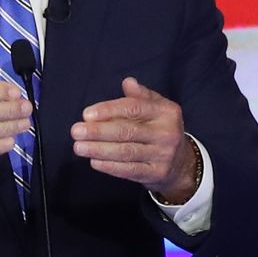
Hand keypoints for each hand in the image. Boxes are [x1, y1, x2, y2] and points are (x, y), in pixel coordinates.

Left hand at [71, 77, 196, 200]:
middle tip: (76, 131)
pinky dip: (110, 166)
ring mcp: (164, 155)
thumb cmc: (160, 130)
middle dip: (98, 131)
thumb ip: (140, 96)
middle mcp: (168, 133)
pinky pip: (129, 170)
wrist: (181, 163)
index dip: (108, 110)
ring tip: (78, 147)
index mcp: (167, 112)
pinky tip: (94, 161)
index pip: (134, 108)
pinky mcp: (157, 174)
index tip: (86, 114)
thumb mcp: (156, 109)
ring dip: (99, 149)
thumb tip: (128, 82)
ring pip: (126, 152)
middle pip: (127, 131)